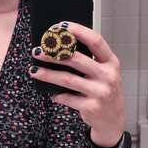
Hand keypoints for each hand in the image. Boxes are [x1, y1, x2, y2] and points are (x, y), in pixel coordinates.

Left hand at [28, 21, 125, 147]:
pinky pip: (67, 97)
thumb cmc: (105, 91)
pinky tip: (50, 92)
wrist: (113, 120)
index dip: (78, 31)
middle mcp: (108, 75)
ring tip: (34, 70)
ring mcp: (100, 92)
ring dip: (48, 74)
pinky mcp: (91, 107)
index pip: (96, 41)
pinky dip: (56, 94)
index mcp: (111, 62)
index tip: (60, 27)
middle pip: (76, 59)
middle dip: (54, 53)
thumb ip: (91, 60)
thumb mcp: (105, 73)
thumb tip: (60, 47)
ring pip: (67, 79)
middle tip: (38, 50)